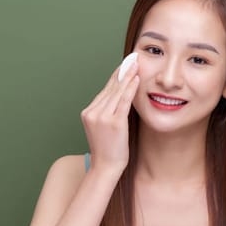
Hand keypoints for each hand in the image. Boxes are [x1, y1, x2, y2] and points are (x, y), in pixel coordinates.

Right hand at [80, 53, 139, 174]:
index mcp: (88, 112)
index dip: (116, 75)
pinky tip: (136, 79)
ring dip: (128, 76)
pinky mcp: (114, 122)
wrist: (105, 168)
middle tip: (132, 57)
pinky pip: (123, 101)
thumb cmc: (108, 150)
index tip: (125, 64)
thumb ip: (107, 113)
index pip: (105, 89)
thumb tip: (119, 99)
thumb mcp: (102, 128)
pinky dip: (130, 88)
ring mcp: (102, 117)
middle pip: (110, 87)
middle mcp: (93, 112)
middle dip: (123, 71)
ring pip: (117, 92)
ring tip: (136, 63)